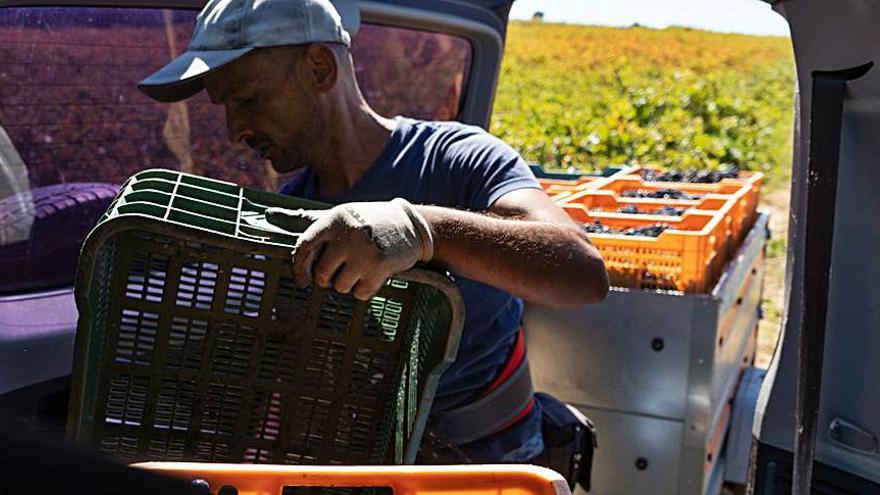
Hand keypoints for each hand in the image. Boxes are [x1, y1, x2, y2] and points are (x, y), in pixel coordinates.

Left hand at [265, 199, 433, 299]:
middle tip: (342, 270)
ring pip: (340, 287)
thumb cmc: (367, 221)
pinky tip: (374, 273)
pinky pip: (360, 294)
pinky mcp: (382, 266)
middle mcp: (347, 234)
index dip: (299, 269)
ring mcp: (365, 251)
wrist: (411, 224)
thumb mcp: (338, 215)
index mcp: (333, 220)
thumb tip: (268, 213)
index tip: (302, 281)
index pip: (303, 248)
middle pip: (321, 274)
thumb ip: (305, 219)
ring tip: (361, 267)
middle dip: (328, 278)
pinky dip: (365, 289)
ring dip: (348, 284)